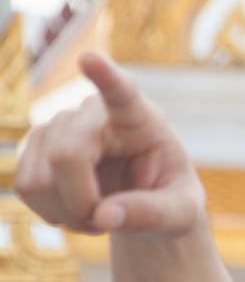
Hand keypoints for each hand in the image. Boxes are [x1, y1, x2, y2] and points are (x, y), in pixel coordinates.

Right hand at [15, 51, 204, 234]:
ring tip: (100, 214)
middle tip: (108, 222)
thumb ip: (153, 214)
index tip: (90, 59)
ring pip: (40, 179)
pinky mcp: (34, 147)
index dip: (104, 76)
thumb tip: (105, 216)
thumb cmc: (170, 197)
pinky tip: (77, 210)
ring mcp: (57, 126)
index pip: (121, 91)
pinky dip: (52, 213)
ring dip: (69, 213)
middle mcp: (91, 112)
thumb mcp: (181, 212)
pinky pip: (26, 188)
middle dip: (83, 203)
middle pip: (67, 156)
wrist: (146, 200)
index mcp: (138, 116)